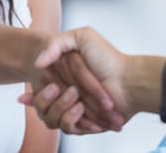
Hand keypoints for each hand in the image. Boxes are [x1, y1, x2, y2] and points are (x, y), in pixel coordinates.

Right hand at [22, 27, 137, 133]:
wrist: (128, 82)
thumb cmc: (108, 59)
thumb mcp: (83, 38)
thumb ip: (55, 43)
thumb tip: (37, 62)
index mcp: (61, 72)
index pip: (41, 84)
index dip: (43, 88)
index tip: (47, 87)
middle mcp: (65, 90)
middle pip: (43, 103)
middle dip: (54, 99)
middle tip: (70, 91)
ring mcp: (73, 106)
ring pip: (52, 117)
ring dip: (65, 110)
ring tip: (80, 104)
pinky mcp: (83, 121)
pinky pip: (69, 127)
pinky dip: (78, 121)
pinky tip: (84, 112)